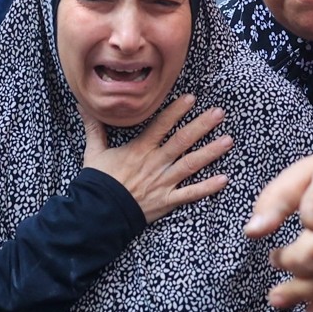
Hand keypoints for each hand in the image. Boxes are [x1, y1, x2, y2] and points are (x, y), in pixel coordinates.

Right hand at [82, 94, 231, 223]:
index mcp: (139, 149)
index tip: (191, 98)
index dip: (176, 111)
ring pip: (190, 165)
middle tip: (219, 113)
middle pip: (182, 141)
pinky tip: (224, 179)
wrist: (97, 212)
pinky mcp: (166, 200)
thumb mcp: (94, 152)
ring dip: (210, 152)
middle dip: (202, 126)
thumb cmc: (96, 182)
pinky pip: (190, 194)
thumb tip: (84, 105)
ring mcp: (162, 182)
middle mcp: (154, 163)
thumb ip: (94, 127)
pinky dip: (207, 187)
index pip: (161, 125)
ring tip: (228, 140)